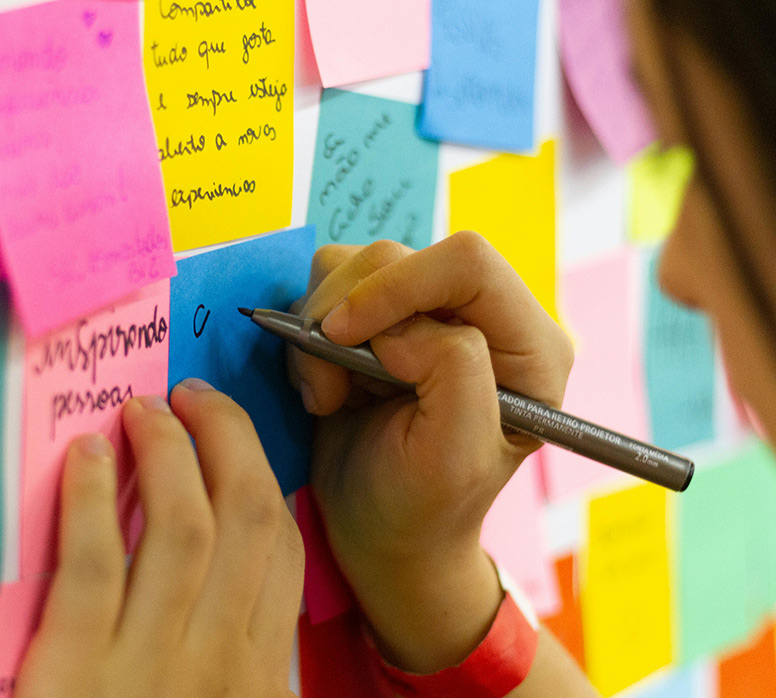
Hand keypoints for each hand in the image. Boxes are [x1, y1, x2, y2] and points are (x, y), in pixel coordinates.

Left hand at [15, 381, 303, 697]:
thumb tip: (221, 576)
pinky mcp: (77, 672)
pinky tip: (86, 457)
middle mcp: (217, 660)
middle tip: (192, 396)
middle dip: (227, 437)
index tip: (232, 440)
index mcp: (257, 675)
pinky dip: (92, 499)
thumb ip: (226, 653)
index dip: (263, 476)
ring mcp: (149, 664)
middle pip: (246, 518)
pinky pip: (94, 565)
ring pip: (181, 528)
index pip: (283, 550)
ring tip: (142, 410)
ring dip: (166, 452)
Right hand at [289, 234, 573, 672]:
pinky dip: (307, 334)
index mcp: (529, 345)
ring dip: (320, 327)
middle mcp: (482, 317)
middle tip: (329, 385)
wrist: (382, 533)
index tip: (342, 336)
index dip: (397, 286)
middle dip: (347, 313)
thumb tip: (401, 328)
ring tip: (329, 394)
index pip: (467, 262)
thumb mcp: (453, 456)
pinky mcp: (379, 319)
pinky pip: (326, 286)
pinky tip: (325, 386)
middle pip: (399, 255)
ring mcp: (426, 313)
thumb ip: (452, 372)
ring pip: (355, 264)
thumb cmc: (423, 507)